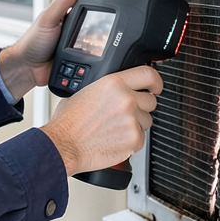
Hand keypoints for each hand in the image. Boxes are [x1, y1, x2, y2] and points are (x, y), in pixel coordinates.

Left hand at [0, 0, 111, 100]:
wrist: (29, 68)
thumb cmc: (32, 43)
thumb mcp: (47, 20)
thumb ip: (58, 5)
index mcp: (65, 10)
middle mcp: (72, 22)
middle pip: (95, 10)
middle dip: (107, 8)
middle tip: (118, 9)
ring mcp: (76, 37)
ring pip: (97, 30)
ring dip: (106, 30)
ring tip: (115, 30)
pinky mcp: (79, 53)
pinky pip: (95, 49)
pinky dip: (102, 49)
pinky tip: (107, 49)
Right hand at [40, 65, 162, 176]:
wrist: (64, 146)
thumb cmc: (68, 123)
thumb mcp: (84, 92)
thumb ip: (106, 89)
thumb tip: (115, 91)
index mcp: (114, 83)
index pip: (148, 75)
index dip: (156, 81)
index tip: (156, 86)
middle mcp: (126, 99)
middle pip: (150, 101)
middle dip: (141, 107)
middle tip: (126, 114)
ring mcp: (132, 120)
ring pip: (147, 121)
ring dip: (135, 124)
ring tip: (115, 129)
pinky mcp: (134, 139)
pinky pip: (141, 138)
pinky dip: (131, 140)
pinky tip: (114, 139)